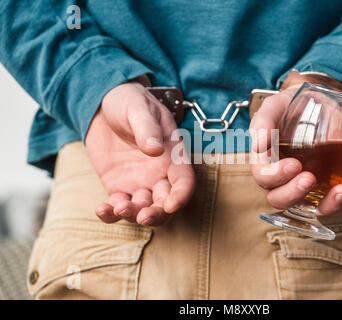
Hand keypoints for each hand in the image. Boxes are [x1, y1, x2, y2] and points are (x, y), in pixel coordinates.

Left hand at [85, 80, 194, 225]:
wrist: (102, 104)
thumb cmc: (128, 102)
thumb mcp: (138, 108)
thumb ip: (147, 128)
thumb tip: (155, 149)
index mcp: (173, 155)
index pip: (184, 182)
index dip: (181, 196)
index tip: (171, 205)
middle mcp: (159, 173)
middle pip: (166, 203)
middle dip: (157, 214)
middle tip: (143, 216)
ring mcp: (139, 182)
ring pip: (143, 209)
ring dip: (133, 214)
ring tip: (118, 206)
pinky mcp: (117, 186)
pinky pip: (117, 205)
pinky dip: (111, 213)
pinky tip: (101, 209)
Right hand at [250, 74, 341, 215]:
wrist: (318, 100)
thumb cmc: (290, 106)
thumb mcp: (274, 105)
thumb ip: (263, 121)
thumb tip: (257, 145)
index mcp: (266, 162)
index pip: (264, 179)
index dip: (276, 177)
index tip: (294, 164)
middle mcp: (284, 178)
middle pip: (281, 200)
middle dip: (295, 194)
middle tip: (309, 178)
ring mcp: (308, 182)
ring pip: (313, 207)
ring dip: (329, 204)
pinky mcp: (330, 180)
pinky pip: (341, 193)